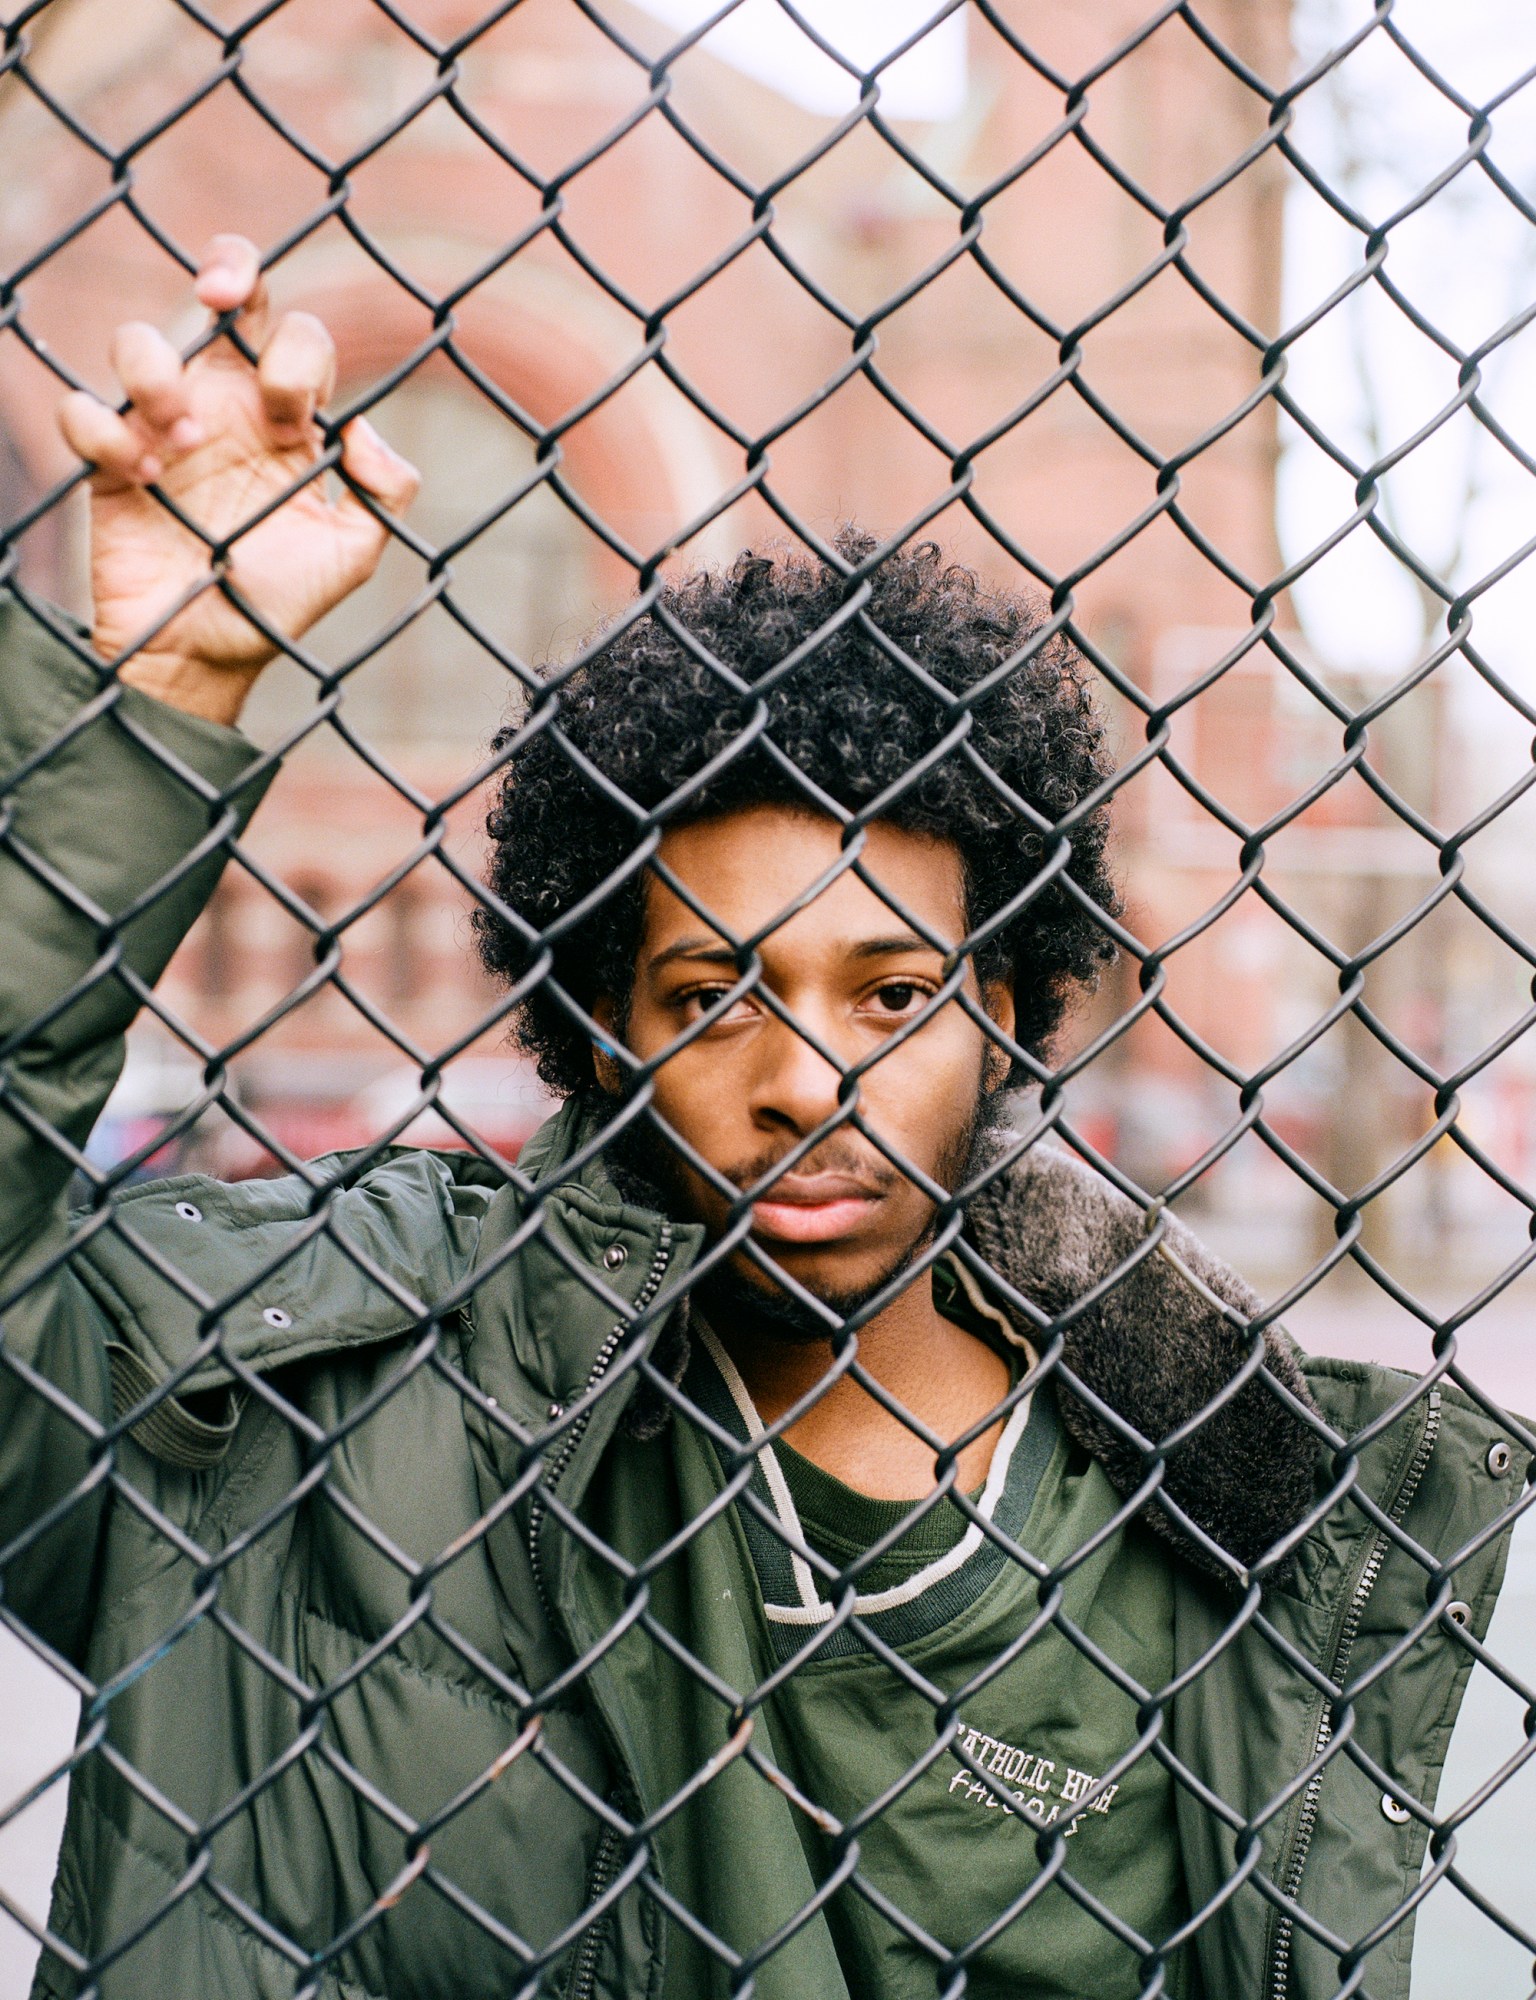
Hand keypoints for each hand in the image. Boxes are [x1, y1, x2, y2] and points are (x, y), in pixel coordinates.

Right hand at [56, 235, 419, 724]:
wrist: (206, 657)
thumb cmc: (279, 604)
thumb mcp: (353, 555)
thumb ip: (385, 491)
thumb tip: (364, 429)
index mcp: (288, 419)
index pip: (299, 336)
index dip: (297, 353)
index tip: (290, 415)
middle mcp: (225, 406)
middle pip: (226, 295)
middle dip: (227, 269)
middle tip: (221, 296)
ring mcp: (161, 426)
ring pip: (139, 339)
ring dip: (157, 373)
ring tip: (181, 443)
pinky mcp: (107, 461)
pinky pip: (82, 408)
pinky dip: (105, 433)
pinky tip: (142, 482)